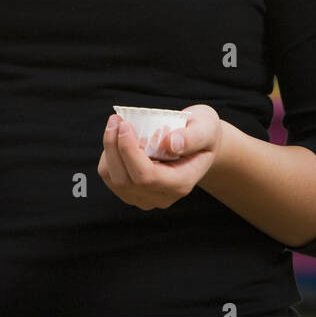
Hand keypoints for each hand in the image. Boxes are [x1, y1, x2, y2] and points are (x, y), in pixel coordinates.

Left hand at [97, 104, 223, 209]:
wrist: (200, 145)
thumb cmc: (203, 132)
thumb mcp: (206, 127)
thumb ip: (193, 136)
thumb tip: (170, 143)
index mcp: (181, 183)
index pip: (146, 177)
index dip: (130, 151)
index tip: (125, 124)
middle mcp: (162, 196)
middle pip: (125, 180)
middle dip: (114, 146)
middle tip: (116, 118)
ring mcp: (146, 198)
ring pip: (114, 179)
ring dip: (109, 149)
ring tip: (116, 123)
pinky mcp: (133, 192)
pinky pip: (111, 177)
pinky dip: (109, 156)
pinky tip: (117, 138)